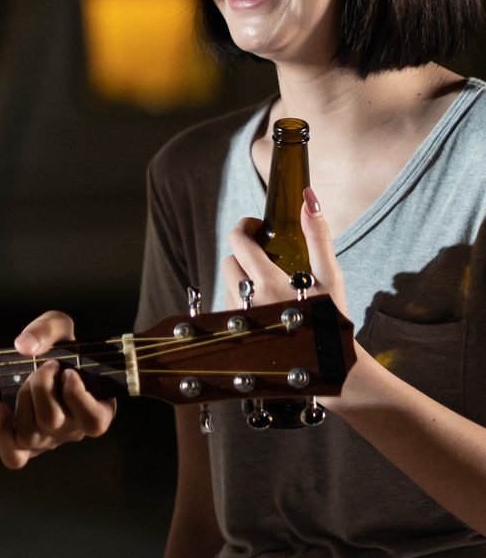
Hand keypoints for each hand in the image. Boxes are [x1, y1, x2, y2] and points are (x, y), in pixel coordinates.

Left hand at [0, 310, 116, 468]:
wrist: (34, 365)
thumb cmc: (57, 347)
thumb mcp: (59, 326)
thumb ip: (48, 328)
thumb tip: (26, 346)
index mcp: (98, 408)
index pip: (94, 421)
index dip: (77, 397)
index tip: (67, 371)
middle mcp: (75, 430)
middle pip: (53, 421)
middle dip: (40, 387)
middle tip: (42, 368)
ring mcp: (50, 440)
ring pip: (31, 435)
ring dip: (22, 402)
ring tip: (25, 382)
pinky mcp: (27, 446)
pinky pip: (14, 457)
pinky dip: (3, 433)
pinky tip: (1, 407)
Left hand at [221, 188, 348, 321]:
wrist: (325, 359)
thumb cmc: (330, 315)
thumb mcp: (330, 276)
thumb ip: (318, 236)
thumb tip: (308, 198)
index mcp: (268, 283)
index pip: (238, 242)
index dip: (245, 227)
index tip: (257, 226)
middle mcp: (247, 300)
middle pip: (229, 261)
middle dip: (245, 253)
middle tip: (267, 255)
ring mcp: (240, 317)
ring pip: (227, 283)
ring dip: (243, 276)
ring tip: (269, 283)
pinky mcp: (237, 331)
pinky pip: (229, 303)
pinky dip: (241, 296)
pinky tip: (263, 302)